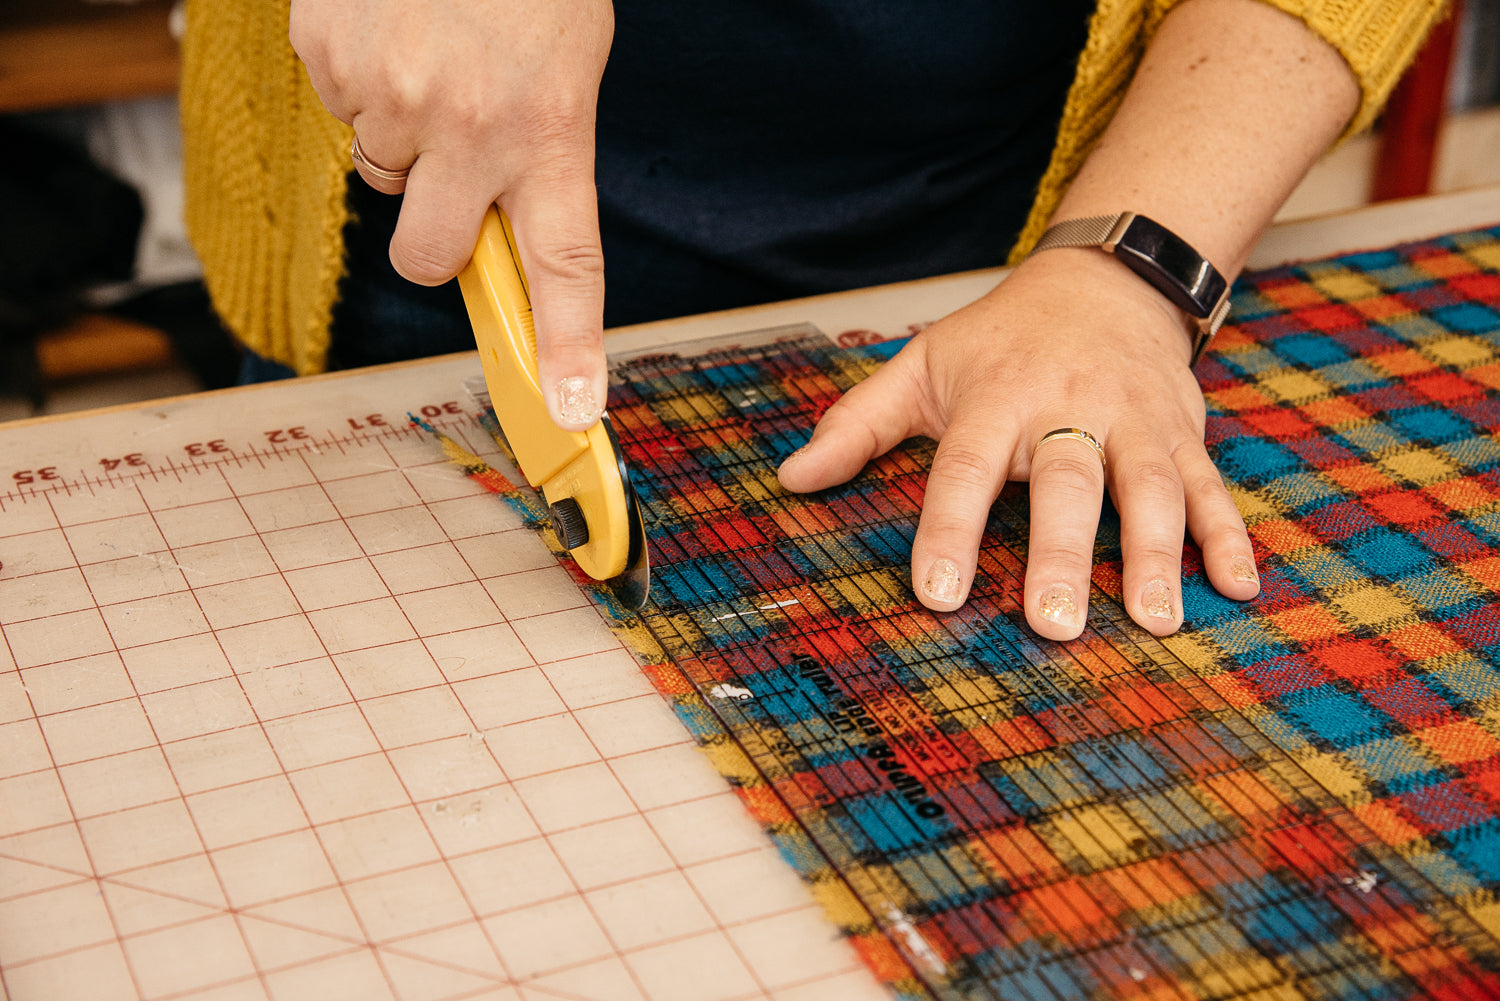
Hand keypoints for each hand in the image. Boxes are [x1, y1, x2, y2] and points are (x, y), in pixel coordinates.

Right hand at [290, 0, 613, 428]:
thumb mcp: (563, 68)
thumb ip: (535, 156)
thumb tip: (491, 239)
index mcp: (549, 130)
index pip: (566, 264)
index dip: (570, 346)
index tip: (574, 412)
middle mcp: (471, 127)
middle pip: (429, 258)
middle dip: (430, 233)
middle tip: (446, 170)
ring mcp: (392, 96)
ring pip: (379, 171)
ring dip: (399, 130)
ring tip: (429, 50)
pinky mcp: (328, 59)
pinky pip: (336, 109)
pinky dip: (357, 79)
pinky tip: (390, 27)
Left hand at [777, 249, 1260, 638]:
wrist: (1104, 280)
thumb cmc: (1000, 340)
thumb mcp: (923, 365)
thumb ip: (859, 423)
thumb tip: (792, 479)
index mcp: (997, 396)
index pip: (967, 467)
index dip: (949, 529)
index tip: (938, 594)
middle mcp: (1069, 407)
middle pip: (1067, 482)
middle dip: (1061, 554)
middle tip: (1054, 624)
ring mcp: (1134, 420)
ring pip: (1151, 487)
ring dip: (1157, 554)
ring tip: (1156, 621)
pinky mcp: (1182, 433)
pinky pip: (1212, 486)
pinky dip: (1229, 536)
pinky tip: (1239, 588)